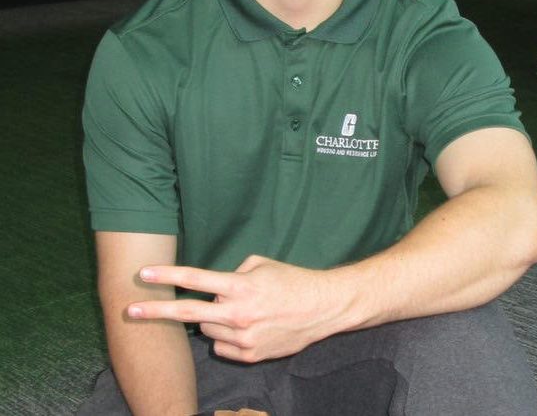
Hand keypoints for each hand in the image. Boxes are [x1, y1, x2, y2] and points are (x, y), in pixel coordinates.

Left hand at [127, 255, 343, 361]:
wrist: (322, 308)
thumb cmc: (291, 280)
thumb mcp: (261, 265)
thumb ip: (233, 274)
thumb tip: (215, 288)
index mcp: (239, 287)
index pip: (195, 280)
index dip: (168, 276)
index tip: (144, 274)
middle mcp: (237, 314)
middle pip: (188, 313)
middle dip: (156, 311)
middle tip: (130, 310)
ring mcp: (243, 338)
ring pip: (207, 329)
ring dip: (212, 319)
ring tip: (238, 311)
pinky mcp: (250, 355)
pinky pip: (222, 346)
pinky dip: (227, 336)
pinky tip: (247, 327)